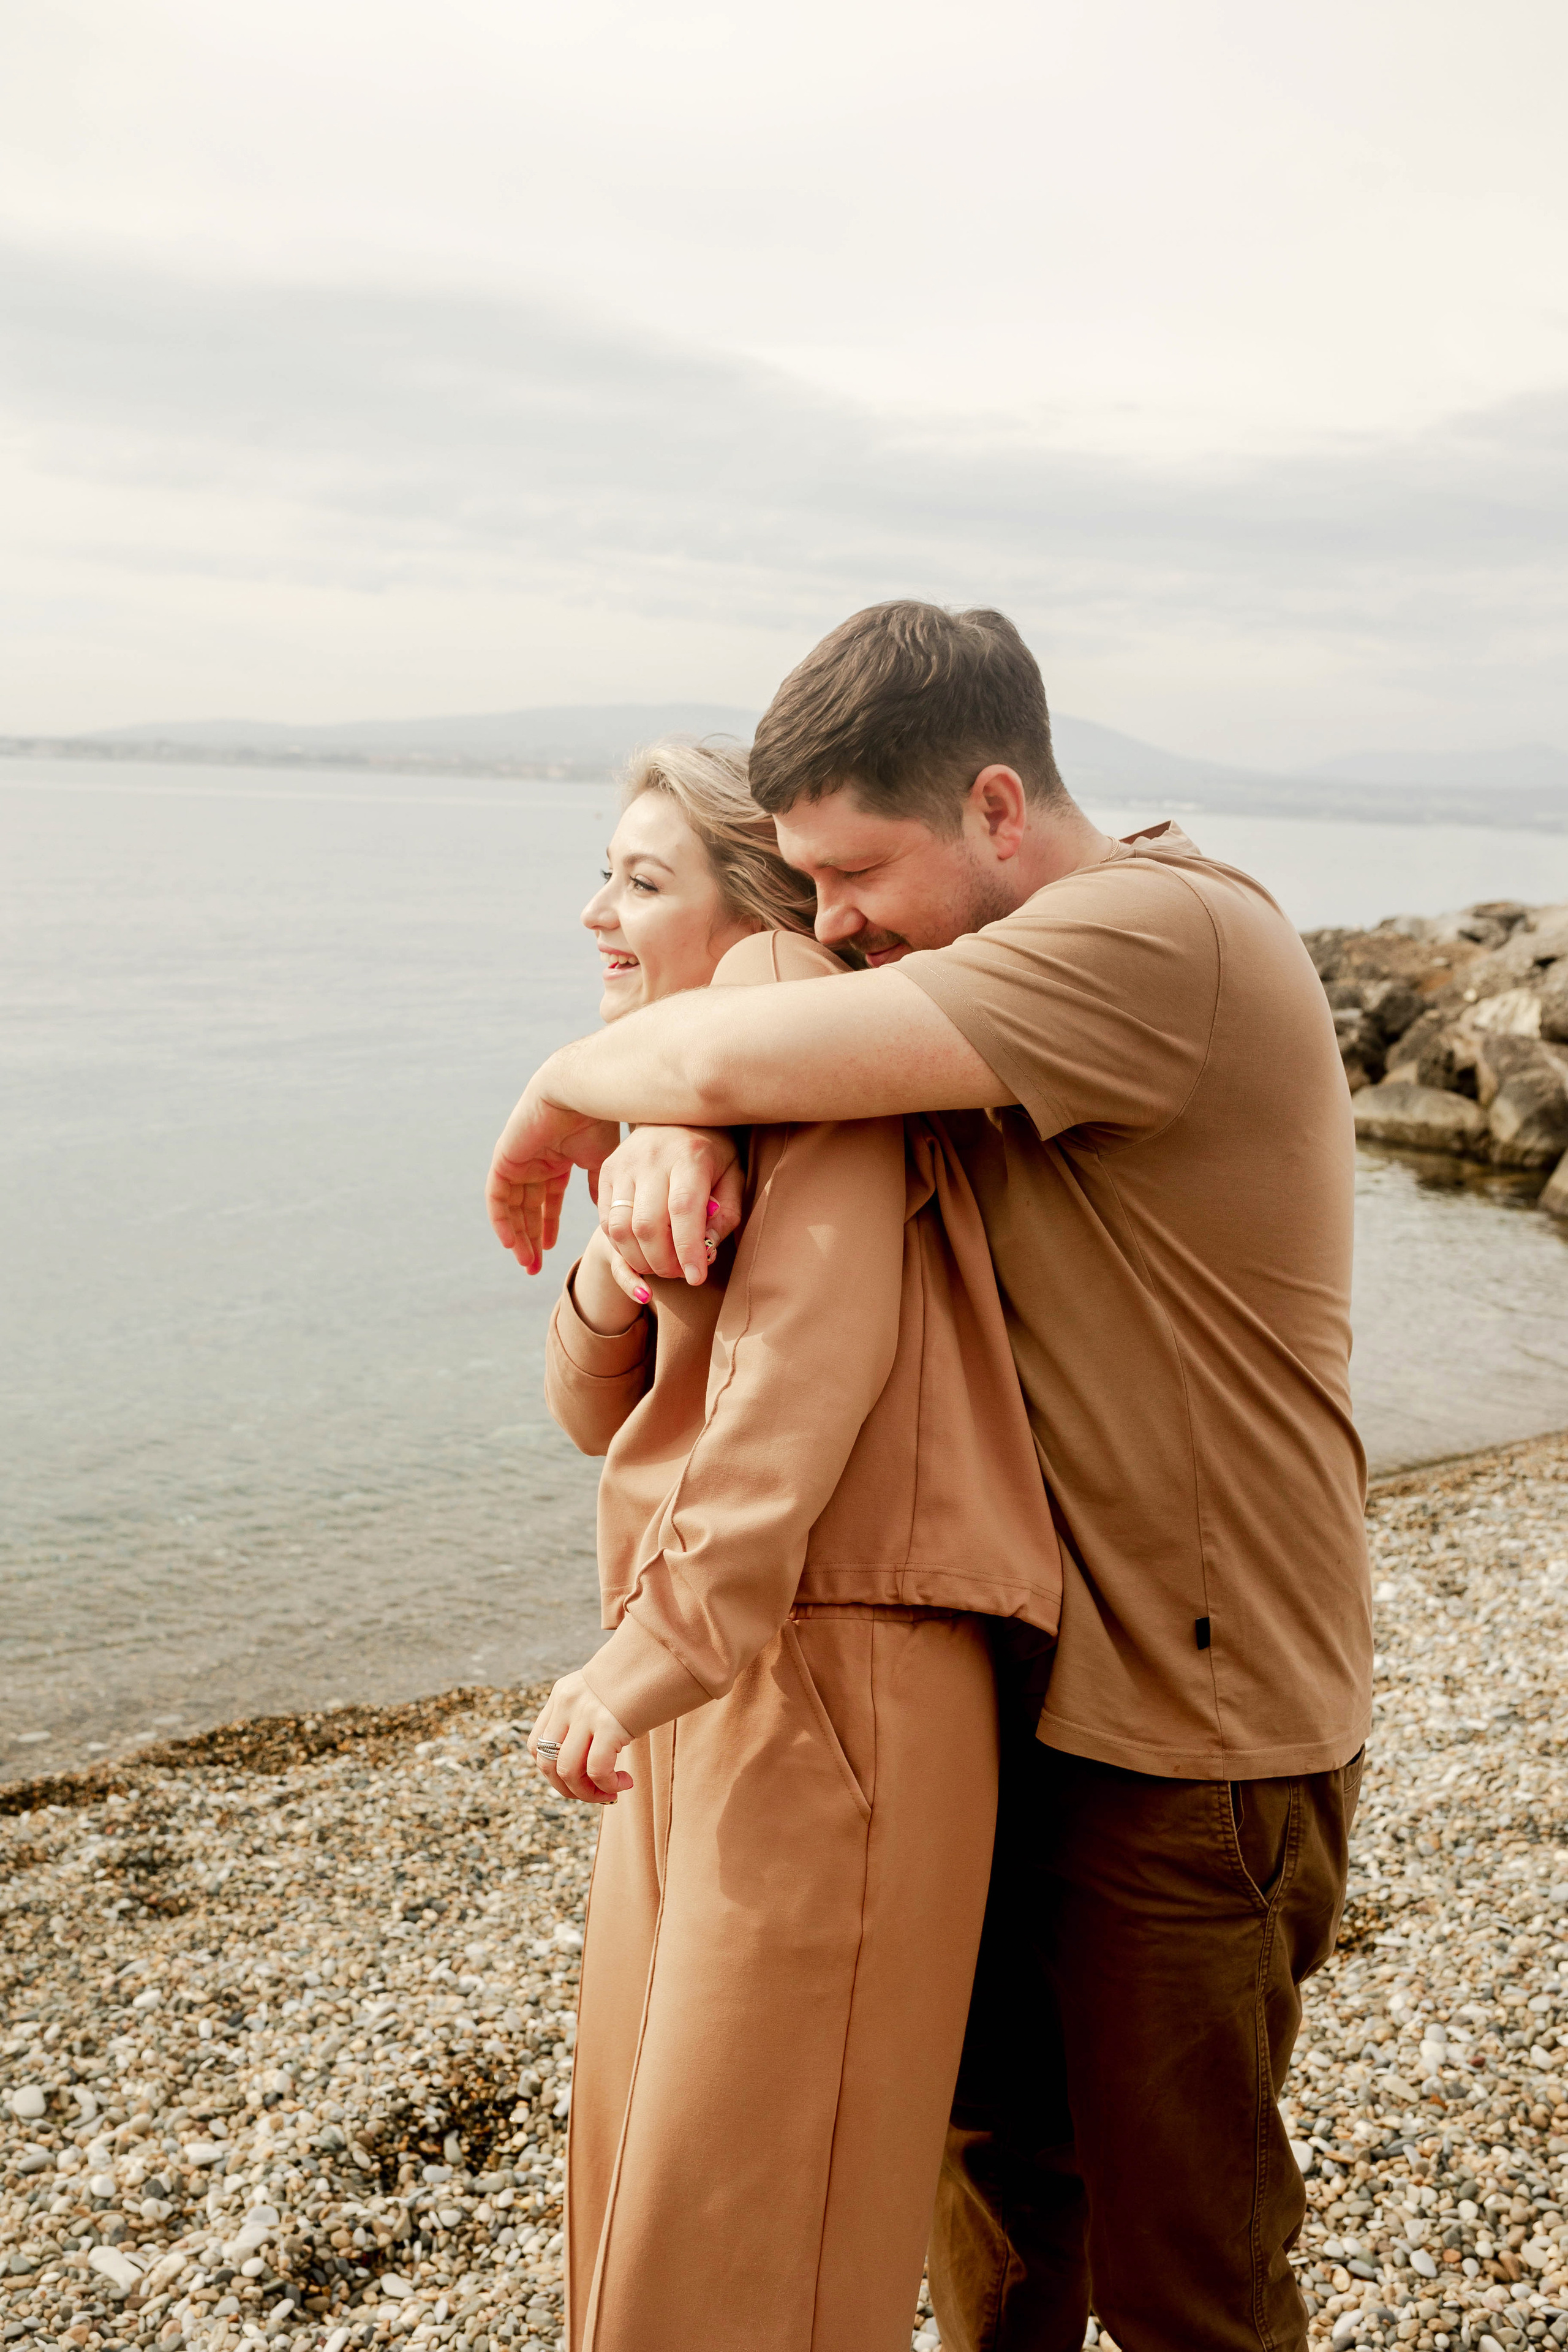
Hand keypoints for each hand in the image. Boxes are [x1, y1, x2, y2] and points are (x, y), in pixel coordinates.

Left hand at [486, 1081, 620, 1272]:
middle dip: (530, 1239)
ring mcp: (518, 1161)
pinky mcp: (505, 1159)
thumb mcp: (604, 1163)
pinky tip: (510, 1243)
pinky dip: (502, 1221)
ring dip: (517, 1236)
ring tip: (526, 1262)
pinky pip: (497, 1197)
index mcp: (556, 1161)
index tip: (553, 1251)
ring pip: (512, 1207)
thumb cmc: (597, 1121)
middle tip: (534, 1267)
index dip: (549, 1227)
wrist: (581, 1093)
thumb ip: (599, 1188)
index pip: (547, 1201)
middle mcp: (534, 1162)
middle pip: (527, 1208)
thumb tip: (602, 1212)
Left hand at [529, 1671, 633, 1804]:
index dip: (553, 1772)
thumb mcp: (603, 1693)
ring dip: (588, 1793)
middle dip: (569, 1790)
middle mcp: (568, 1702)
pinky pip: (597, 1770)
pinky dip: (608, 1786)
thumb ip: (588, 1717)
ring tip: (612, 1791)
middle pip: (546, 1762)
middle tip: (596, 1794)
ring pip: (566, 1771)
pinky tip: (625, 1782)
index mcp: (563, 1694)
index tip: (579, 1779)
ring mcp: (586, 1712)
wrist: (666, 1653)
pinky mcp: (609, 1723)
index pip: (537, 1744)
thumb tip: (589, 1766)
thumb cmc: (642, 1679)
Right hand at [597, 1127, 743, 1286]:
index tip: (696, 1278)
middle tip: (680, 1273)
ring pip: (620, 1229)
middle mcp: (651, 1157)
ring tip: (662, 1266)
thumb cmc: (712, 1154)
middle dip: (663, 1262)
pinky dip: (623, 1247)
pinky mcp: (606, 1171)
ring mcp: (623, 1164)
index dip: (688, 1250)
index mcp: (690, 1156)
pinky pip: (606, 1222)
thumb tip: (706, 1250)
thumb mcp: (733, 1177)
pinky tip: (642, 1252)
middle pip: (647, 1226)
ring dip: (639, 1260)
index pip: (684, 1210)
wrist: (675, 1116)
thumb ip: (726, 1214)